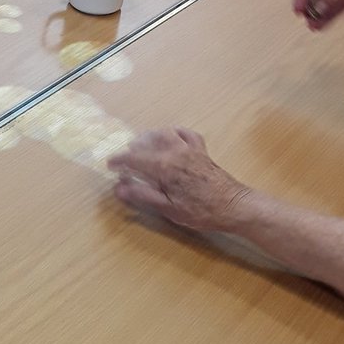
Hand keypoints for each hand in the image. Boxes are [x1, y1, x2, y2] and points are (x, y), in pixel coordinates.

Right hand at [108, 128, 251, 231]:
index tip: (109, 165)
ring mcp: (189, 148)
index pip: (134, 158)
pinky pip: (186, 134)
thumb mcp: (167, 208)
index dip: (119, 161)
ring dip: (150, 136)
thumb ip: (142, 195)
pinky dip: (175, 132)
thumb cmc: (200, 211)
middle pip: (147, 142)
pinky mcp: (201, 150)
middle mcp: (175, 151)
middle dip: (132, 149)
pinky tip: (170, 135)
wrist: (233, 205)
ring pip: (165, 133)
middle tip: (123, 159)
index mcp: (164, 166)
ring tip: (140, 143)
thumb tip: (118, 187)